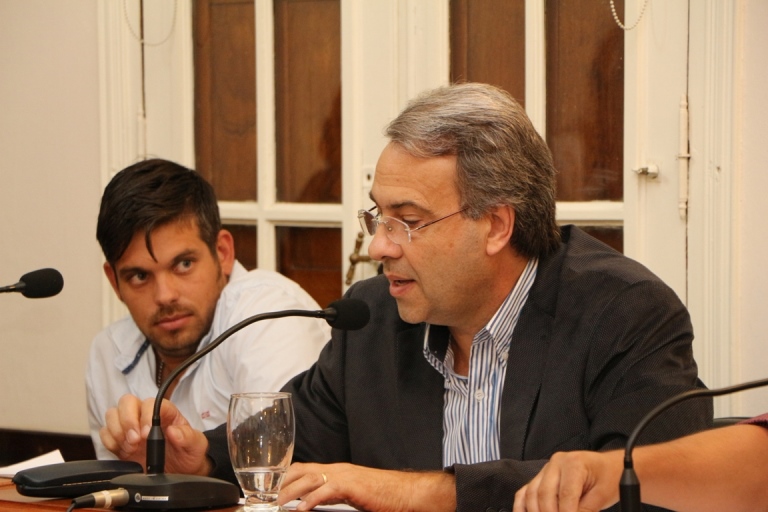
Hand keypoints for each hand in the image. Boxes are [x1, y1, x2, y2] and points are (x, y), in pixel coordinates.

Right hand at [99, 394, 211, 475]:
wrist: (180, 471)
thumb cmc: (188, 453)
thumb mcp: (196, 445)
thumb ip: (188, 436)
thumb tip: (174, 431)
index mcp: (165, 413)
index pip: (150, 403)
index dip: (146, 415)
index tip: (146, 433)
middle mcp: (145, 416)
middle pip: (127, 402)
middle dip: (127, 420)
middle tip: (135, 440)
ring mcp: (131, 427)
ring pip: (112, 414)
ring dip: (117, 431)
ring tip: (129, 447)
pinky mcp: (120, 441)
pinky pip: (105, 433)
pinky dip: (109, 441)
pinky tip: (121, 450)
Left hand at [278, 462, 455, 511]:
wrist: (405, 493)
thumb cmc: (381, 496)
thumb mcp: (350, 495)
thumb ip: (331, 496)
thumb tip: (310, 505)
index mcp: (335, 470)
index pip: (302, 468)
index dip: (284, 478)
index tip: (269, 491)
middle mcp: (336, 469)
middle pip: (300, 471)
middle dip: (281, 485)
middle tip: (266, 500)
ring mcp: (343, 475)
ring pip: (308, 479)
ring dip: (289, 493)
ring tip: (276, 505)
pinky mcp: (351, 486)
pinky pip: (325, 491)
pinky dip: (310, 500)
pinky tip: (300, 510)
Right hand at [512, 451, 621, 511]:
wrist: (610, 466)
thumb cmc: (608, 477)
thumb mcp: (603, 496)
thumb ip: (585, 510)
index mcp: (573, 463)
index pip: (565, 495)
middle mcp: (555, 463)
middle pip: (544, 495)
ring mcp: (545, 470)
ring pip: (531, 494)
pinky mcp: (540, 477)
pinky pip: (524, 492)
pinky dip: (522, 507)